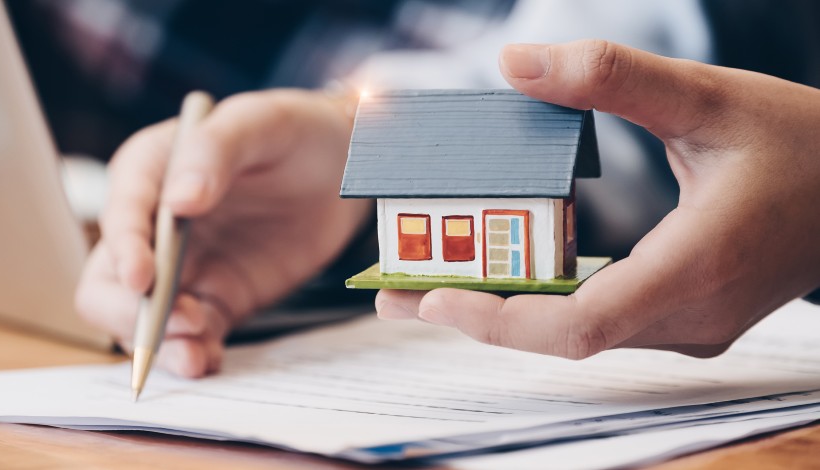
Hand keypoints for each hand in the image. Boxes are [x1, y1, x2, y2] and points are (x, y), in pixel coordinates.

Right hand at [76, 89, 369, 375]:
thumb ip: (215, 151)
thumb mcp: (259, 122)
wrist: (343, 166)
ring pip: (144, 319)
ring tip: (195, 356)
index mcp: (150, 172)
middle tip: (178, 324)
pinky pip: (192, 335)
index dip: (124, 249)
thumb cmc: (294, 131)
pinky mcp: (218, 298)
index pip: (121, 215)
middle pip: (109, 281)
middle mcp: (154, 226)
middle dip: (131, 312)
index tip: (144, 279)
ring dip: (160, 343)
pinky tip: (209, 360)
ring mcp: (184, 268)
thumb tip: (178, 202)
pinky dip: (193, 352)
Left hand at [376, 40, 819, 357]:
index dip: (498, 321)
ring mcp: (686, 325)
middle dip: (475, 315)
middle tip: (395, 289)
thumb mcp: (710, 98)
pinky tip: (500, 277)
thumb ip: (614, 78)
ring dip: (503, 311)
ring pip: (576, 334)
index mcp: (691, 270)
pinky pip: (598, 320)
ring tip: (428, 283)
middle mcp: (685, 315)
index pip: (577, 327)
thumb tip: (517, 61)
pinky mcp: (683, 316)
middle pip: (560, 337)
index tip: (429, 299)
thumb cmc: (801, 144)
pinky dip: (543, 303)